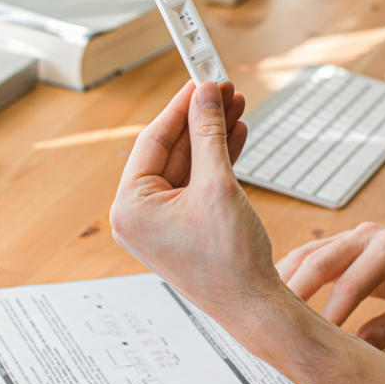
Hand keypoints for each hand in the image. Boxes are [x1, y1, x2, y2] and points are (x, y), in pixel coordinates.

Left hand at [109, 81, 282, 317]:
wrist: (253, 305)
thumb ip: (209, 134)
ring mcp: (160, 223)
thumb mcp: (218, 186)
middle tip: (224, 89)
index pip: (153, 140)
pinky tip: (235, 136)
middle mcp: (138, 215)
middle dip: (200, 119)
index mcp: (130, 207)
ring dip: (212, 137)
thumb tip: (205, 95)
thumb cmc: (230, 261)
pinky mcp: (182, 228)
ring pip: (186, 165)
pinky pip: (195, 184)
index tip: (200, 78)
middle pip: (170, 150)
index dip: (181, 105)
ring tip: (236, 107)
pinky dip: (215, 162)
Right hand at [276, 223, 384, 348]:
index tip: (315, 340)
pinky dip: (289, 273)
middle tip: (275, 323)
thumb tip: (358, 349)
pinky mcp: (340, 242)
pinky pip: (309, 254)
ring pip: (308, 254)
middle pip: (320, 261)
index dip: (331, 312)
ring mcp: (351, 235)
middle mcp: (367, 235)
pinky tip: (275, 295)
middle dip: (294, 293)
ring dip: (284, 280)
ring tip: (265, 309)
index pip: (352, 283)